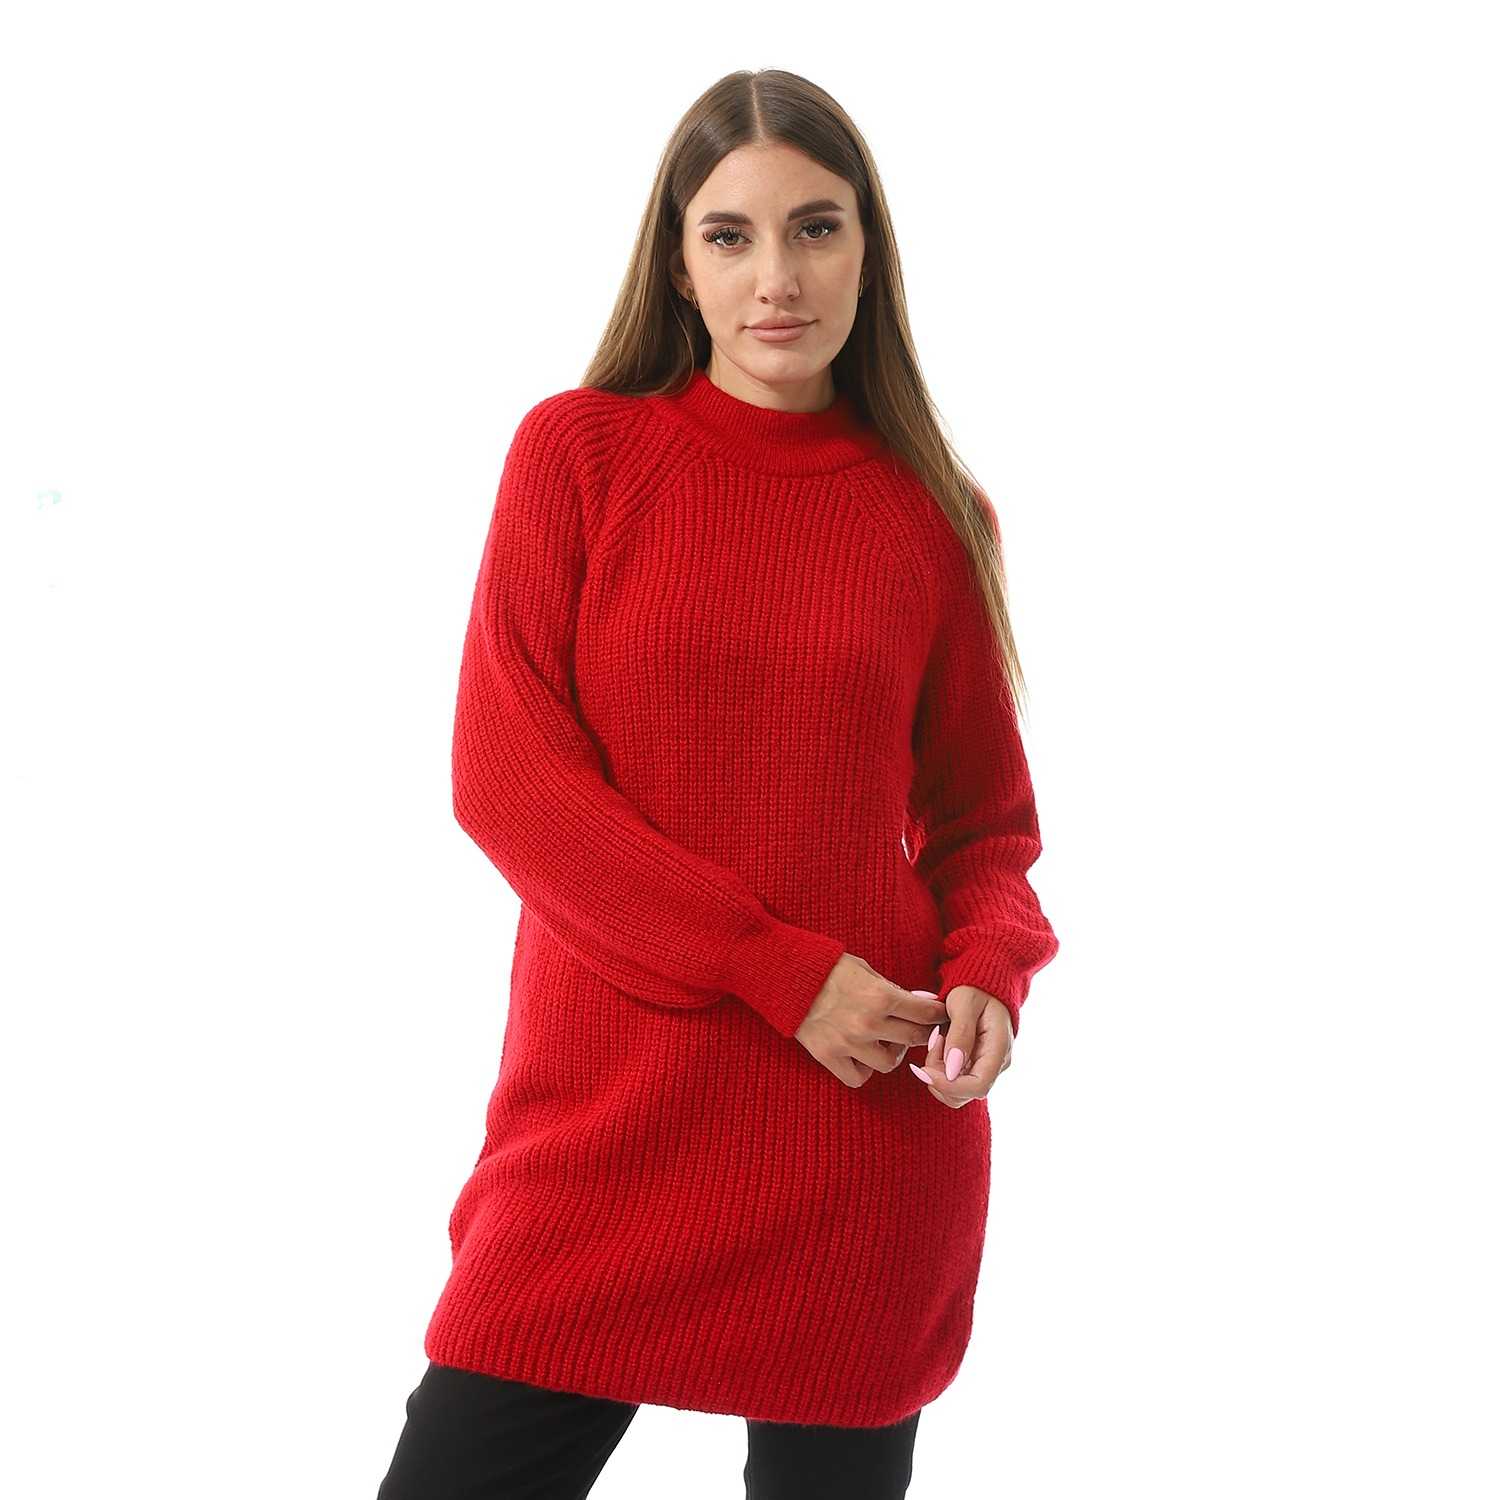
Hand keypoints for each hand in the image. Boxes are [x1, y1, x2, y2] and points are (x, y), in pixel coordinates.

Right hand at [795, 953, 947, 1087]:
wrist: (786, 975)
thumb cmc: (828, 967)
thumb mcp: (865, 969)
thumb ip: (890, 989)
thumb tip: (916, 1003)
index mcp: (881, 996)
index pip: (925, 1013)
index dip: (937, 1014)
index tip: (939, 1015)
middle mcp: (868, 1023)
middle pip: (914, 1039)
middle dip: (921, 1033)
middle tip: (917, 1028)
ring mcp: (848, 1043)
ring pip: (889, 1063)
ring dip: (893, 1053)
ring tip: (885, 1042)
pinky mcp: (828, 1056)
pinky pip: (858, 1078)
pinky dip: (864, 1070)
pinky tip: (862, 1056)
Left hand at [908, 985, 1012, 1106]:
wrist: (982, 985)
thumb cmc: (975, 990)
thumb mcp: (964, 1003)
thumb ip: (960, 1034)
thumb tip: (952, 1070)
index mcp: (999, 1048)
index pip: (978, 1086)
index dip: (949, 1085)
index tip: (925, 1069)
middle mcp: (996, 1064)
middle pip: (965, 1094)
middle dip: (939, 1077)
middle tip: (933, 1043)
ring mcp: (985, 1067)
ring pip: (956, 1092)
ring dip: (937, 1073)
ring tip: (936, 1040)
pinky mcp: (974, 1067)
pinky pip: (953, 1080)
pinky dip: (939, 1068)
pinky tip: (938, 1044)